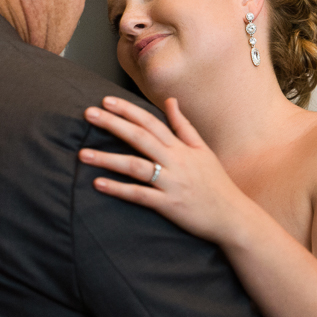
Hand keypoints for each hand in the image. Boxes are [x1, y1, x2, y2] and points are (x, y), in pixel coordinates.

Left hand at [80, 97, 250, 243]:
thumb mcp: (202, 150)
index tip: (106, 100)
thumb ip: (184, 126)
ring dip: (108, 159)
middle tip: (89, 113)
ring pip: (136, 166)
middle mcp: (175, 161)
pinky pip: (140, 195)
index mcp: (181, 147)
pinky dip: (119, 189)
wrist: (233, 215)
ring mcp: (171, 183)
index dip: (128, 110)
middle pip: (140, 138)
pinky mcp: (169, 205)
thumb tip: (171, 101)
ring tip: (83, 154)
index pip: (151, 122)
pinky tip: (99, 184)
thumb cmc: (216, 183)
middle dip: (113, 124)